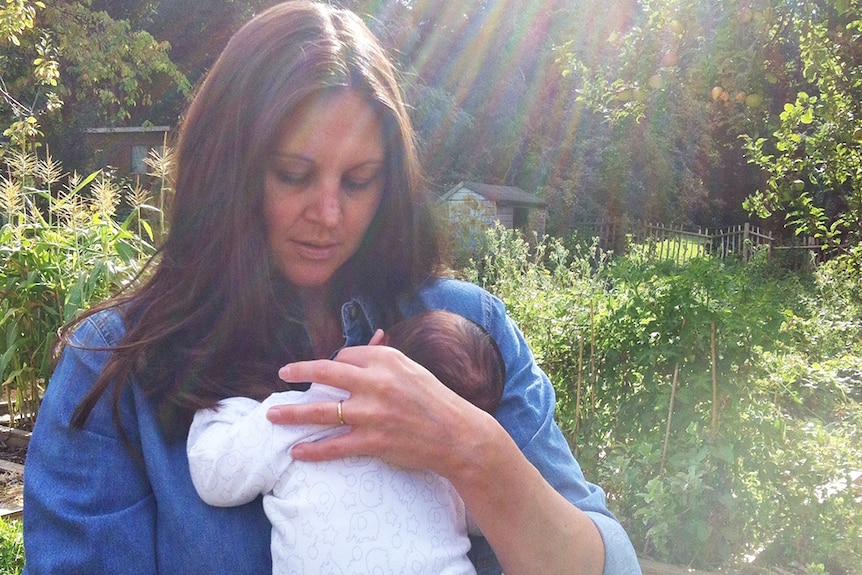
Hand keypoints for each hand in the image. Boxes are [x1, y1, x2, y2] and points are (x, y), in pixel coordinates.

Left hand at [266, 345, 492, 476]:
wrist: (456, 434)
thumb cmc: (433, 399)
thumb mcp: (410, 369)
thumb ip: (383, 359)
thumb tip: (362, 345)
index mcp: (387, 361)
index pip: (345, 356)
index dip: (331, 364)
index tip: (324, 373)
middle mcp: (377, 383)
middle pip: (326, 373)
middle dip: (298, 372)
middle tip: (281, 374)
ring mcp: (373, 414)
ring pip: (323, 412)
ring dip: (293, 413)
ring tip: (272, 415)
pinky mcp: (374, 442)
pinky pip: (335, 446)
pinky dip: (314, 450)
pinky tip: (297, 451)